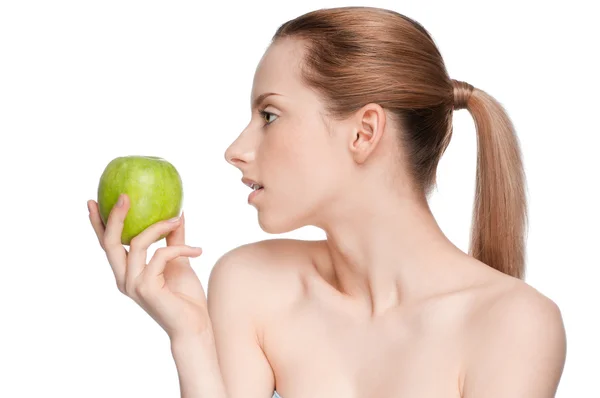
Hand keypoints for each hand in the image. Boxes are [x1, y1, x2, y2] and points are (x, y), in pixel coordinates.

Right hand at [88, 193, 209, 339]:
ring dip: (159, 226)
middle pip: (109, 242)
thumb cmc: (186, 296)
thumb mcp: (179, 261)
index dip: (98, 224)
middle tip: (124, 195)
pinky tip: (198, 250)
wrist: (195, 325)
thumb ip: (173, 239)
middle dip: (114, 216)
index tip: (93, 201)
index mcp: (126, 273)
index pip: (107, 245)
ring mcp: (133, 285)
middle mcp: (124, 279)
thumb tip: (177, 212)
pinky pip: (161, 255)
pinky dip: (180, 248)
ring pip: (137, 243)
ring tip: (177, 219)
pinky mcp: (147, 288)